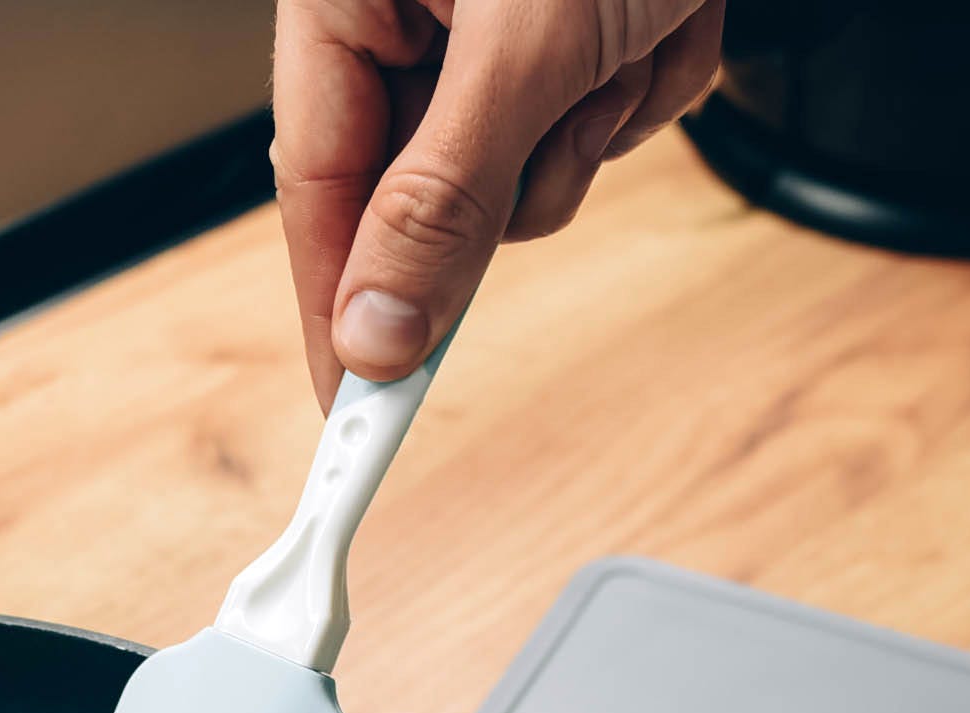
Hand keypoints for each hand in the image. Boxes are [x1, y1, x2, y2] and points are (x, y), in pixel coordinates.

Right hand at [271, 0, 725, 404]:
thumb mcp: (523, 41)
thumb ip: (442, 193)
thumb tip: (376, 331)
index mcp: (344, 4)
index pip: (316, 190)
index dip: (336, 309)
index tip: (352, 415)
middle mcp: (405, 27)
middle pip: (425, 204)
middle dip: (521, 172)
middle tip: (569, 106)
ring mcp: (488, 44)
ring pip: (526, 182)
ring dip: (597, 125)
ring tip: (623, 34)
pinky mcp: (568, 50)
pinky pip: (596, 133)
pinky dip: (644, 90)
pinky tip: (653, 23)